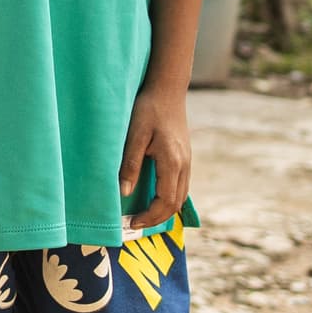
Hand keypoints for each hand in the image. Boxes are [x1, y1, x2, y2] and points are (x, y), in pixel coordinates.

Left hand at [119, 85, 190, 234]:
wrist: (168, 89)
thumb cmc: (149, 108)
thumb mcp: (135, 135)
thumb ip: (130, 164)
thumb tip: (124, 192)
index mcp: (172, 162)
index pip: (165, 201)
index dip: (149, 217)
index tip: (132, 223)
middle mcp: (184, 164)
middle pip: (176, 204)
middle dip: (156, 218)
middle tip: (135, 224)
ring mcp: (187, 161)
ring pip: (180, 196)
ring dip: (164, 210)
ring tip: (143, 215)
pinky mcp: (184, 156)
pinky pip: (181, 185)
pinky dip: (169, 198)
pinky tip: (154, 197)